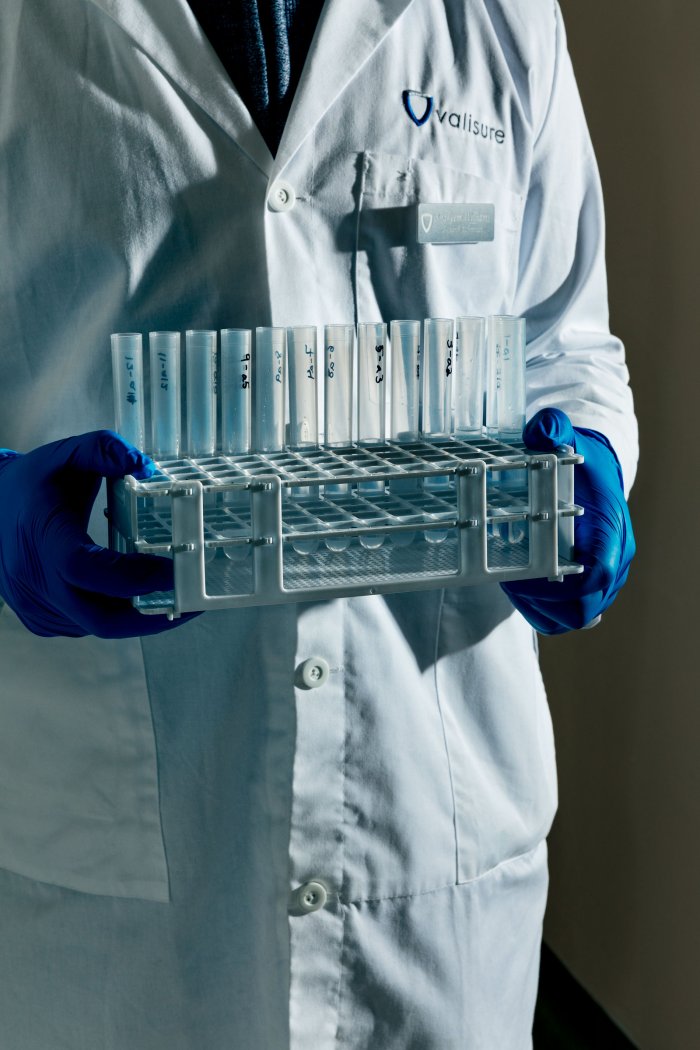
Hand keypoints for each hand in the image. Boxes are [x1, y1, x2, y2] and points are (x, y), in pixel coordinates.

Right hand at [0, 430, 198, 637]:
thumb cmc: (31, 484)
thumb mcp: (65, 454)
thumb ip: (103, 450)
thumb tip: (144, 466)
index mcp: (43, 537)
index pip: (86, 568)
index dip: (133, 577)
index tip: (174, 571)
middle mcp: (34, 579)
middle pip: (99, 617)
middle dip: (150, 617)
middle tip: (191, 603)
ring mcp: (34, 605)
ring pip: (95, 626)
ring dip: (135, 618)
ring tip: (172, 599)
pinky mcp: (39, 619)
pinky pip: (84, 626)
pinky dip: (114, 616)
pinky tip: (136, 599)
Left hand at [501, 408, 635, 634]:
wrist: (598, 470)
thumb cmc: (581, 459)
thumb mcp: (566, 437)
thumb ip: (552, 430)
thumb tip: (542, 427)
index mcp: (611, 529)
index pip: (597, 574)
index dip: (559, 585)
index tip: (524, 578)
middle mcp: (616, 559)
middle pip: (586, 607)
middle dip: (545, 603)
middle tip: (511, 583)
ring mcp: (608, 577)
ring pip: (577, 616)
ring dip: (542, 608)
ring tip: (512, 584)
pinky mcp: (595, 585)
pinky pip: (571, 613)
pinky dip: (546, 610)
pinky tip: (522, 589)